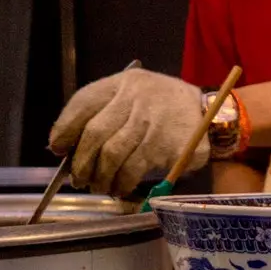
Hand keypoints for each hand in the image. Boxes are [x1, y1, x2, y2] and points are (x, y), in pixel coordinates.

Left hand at [49, 69, 208, 195]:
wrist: (212, 115)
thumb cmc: (165, 107)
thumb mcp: (136, 95)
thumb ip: (106, 112)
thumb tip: (67, 147)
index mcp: (125, 82)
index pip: (84, 102)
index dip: (65, 128)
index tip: (58, 149)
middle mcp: (137, 98)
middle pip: (96, 132)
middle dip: (82, 161)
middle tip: (79, 178)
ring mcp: (153, 121)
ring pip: (113, 153)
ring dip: (100, 175)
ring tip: (99, 186)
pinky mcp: (167, 144)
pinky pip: (134, 167)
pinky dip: (122, 182)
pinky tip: (120, 187)